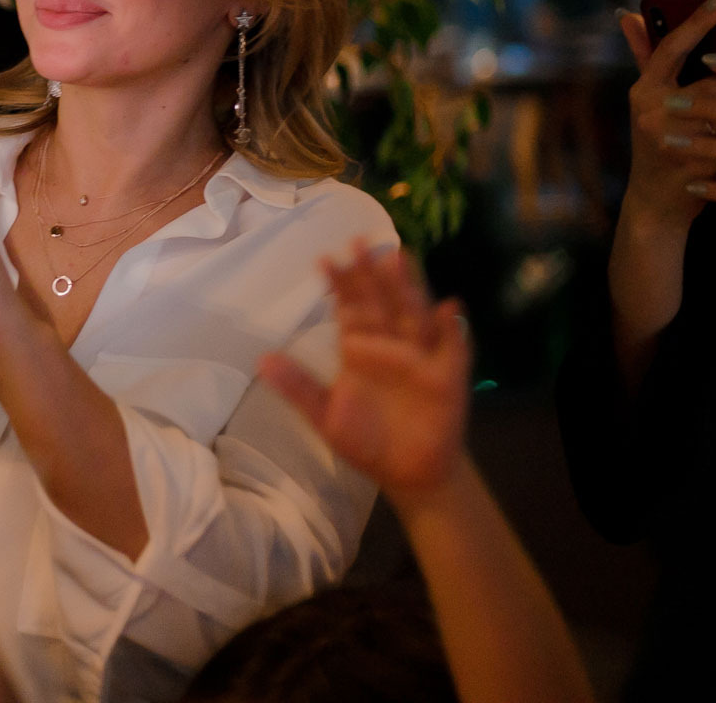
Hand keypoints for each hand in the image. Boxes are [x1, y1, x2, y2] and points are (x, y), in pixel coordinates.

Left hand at [260, 244, 469, 506]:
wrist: (406, 474)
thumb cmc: (367, 441)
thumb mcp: (325, 416)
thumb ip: (298, 388)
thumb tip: (261, 360)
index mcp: (360, 349)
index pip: (349, 309)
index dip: (338, 285)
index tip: (323, 259)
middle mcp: (391, 344)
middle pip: (381, 301)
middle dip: (371, 273)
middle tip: (359, 241)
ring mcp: (421, 357)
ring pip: (414, 314)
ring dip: (408, 287)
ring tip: (399, 257)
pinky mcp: (447, 377)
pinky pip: (453, 349)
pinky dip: (453, 329)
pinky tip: (448, 308)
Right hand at [616, 0, 715, 228]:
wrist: (656, 202)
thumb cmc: (658, 145)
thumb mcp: (647, 102)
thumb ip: (644, 57)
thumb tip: (627, 15)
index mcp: (644, 92)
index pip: (670, 48)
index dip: (696, 22)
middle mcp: (655, 112)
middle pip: (715, 82)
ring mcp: (676, 139)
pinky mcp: (699, 163)